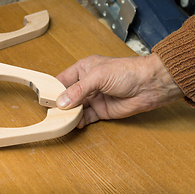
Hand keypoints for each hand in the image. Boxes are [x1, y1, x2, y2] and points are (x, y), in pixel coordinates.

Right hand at [56, 54, 183, 128]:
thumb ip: (79, 90)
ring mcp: (94, 98)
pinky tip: (75, 124)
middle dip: (60, 104)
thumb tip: (62, 102)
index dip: (54, 89)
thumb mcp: (98, 76)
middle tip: (51, 112)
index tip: (44, 98)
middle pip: (68, 95)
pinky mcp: (102, 110)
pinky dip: (80, 121)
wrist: (149, 85)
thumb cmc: (126, 72)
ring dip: (69, 114)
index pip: (63, 80)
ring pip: (76, 107)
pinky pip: (87, 117)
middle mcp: (87, 84)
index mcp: (84, 69)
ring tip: (61, 120)